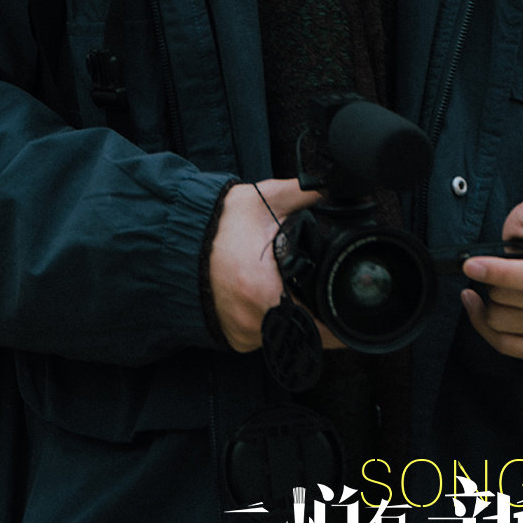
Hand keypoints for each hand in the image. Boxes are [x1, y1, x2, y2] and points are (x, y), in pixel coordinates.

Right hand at [209, 178, 330, 352]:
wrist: (175, 238)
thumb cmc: (217, 223)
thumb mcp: (264, 199)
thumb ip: (303, 193)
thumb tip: (335, 185)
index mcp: (264, 292)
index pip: (319, 328)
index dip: (339, 325)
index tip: (347, 313)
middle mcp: (252, 322)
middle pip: (305, 334)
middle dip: (317, 316)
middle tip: (317, 292)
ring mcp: (240, 334)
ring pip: (283, 336)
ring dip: (292, 318)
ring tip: (286, 289)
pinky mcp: (231, 337)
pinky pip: (263, 335)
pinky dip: (270, 320)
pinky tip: (266, 296)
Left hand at [460, 196, 522, 362]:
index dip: (500, 273)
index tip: (470, 264)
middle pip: (512, 301)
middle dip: (490, 281)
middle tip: (490, 269)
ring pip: (502, 322)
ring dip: (489, 302)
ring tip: (495, 286)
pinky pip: (505, 345)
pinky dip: (482, 324)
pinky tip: (479, 305)